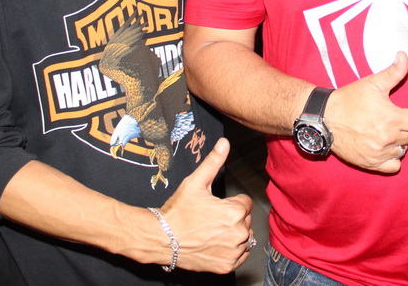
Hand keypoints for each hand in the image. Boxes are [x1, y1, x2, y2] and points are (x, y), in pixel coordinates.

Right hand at [160, 138, 254, 273]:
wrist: (162, 239)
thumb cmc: (178, 211)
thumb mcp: (195, 183)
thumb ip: (214, 162)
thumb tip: (224, 142)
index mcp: (235, 212)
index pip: (245, 203)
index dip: (231, 202)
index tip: (215, 206)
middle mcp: (238, 233)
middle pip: (245, 220)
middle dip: (233, 218)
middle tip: (211, 219)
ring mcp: (233, 252)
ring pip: (244, 238)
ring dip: (234, 234)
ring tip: (212, 231)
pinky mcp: (226, 266)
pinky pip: (240, 256)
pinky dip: (232, 251)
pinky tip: (215, 244)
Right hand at [324, 51, 407, 173]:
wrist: (324, 118)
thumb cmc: (349, 99)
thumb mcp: (372, 82)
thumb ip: (394, 71)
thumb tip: (404, 55)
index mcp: (392, 118)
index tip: (406, 113)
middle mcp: (388, 138)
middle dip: (405, 128)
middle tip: (391, 120)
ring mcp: (379, 153)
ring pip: (403, 150)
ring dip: (398, 142)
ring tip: (385, 133)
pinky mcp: (370, 163)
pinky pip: (393, 166)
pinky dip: (392, 158)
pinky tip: (384, 148)